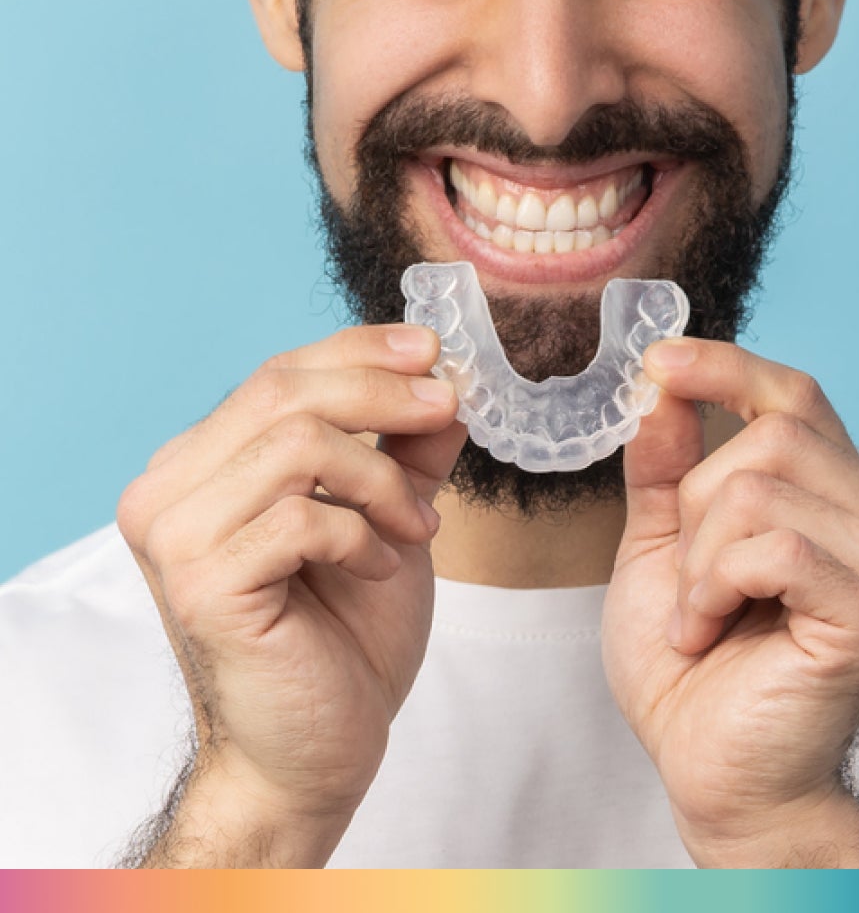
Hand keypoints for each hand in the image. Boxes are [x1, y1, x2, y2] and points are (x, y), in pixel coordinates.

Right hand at [116, 325, 465, 864]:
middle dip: (385, 394)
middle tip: (449, 411)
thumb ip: (403, 451)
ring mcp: (174, 538)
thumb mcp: (385, 520)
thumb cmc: (344, 638)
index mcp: (201, 467)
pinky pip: (301, 518)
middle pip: (283, 392)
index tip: (433, 352)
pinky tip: (378, 567)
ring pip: (298, 445)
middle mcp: (168, 491)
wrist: (315, 750)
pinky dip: (361, 536)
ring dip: (382, 480)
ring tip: (418, 529)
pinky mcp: (201, 586)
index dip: (361, 351)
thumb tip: (443, 381)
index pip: (278, 375)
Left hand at [602, 338, 858, 867]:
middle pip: (769, 436)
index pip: (795, 395)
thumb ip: (667, 468)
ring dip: (698, 560)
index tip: (659, 364)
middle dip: (695, 508)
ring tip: (700, 615)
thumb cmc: (692, 666)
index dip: (727, 366)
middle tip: (689, 581)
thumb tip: (664, 387)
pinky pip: (773, 548)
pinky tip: (710, 632)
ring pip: (761, 488)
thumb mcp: (661, 547)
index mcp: (835, 493)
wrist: (715, 771)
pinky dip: (713, 589)